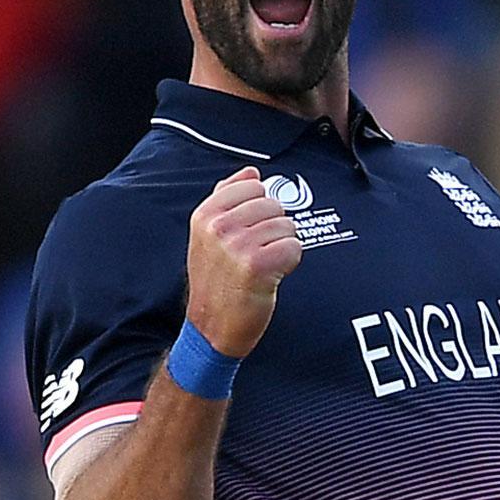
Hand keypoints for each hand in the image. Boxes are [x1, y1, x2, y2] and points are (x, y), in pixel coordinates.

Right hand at [185, 167, 302, 357]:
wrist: (212, 329)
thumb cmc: (215, 282)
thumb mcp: (207, 236)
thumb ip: (227, 199)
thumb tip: (250, 171)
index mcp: (205, 215)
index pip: (252, 185)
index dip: (259, 209)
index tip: (248, 232)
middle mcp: (219, 227)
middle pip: (273, 204)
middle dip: (273, 229)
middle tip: (257, 254)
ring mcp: (237, 245)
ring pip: (287, 225)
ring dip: (282, 247)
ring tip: (263, 266)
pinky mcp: (258, 265)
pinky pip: (294, 247)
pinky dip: (289, 263)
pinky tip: (272, 276)